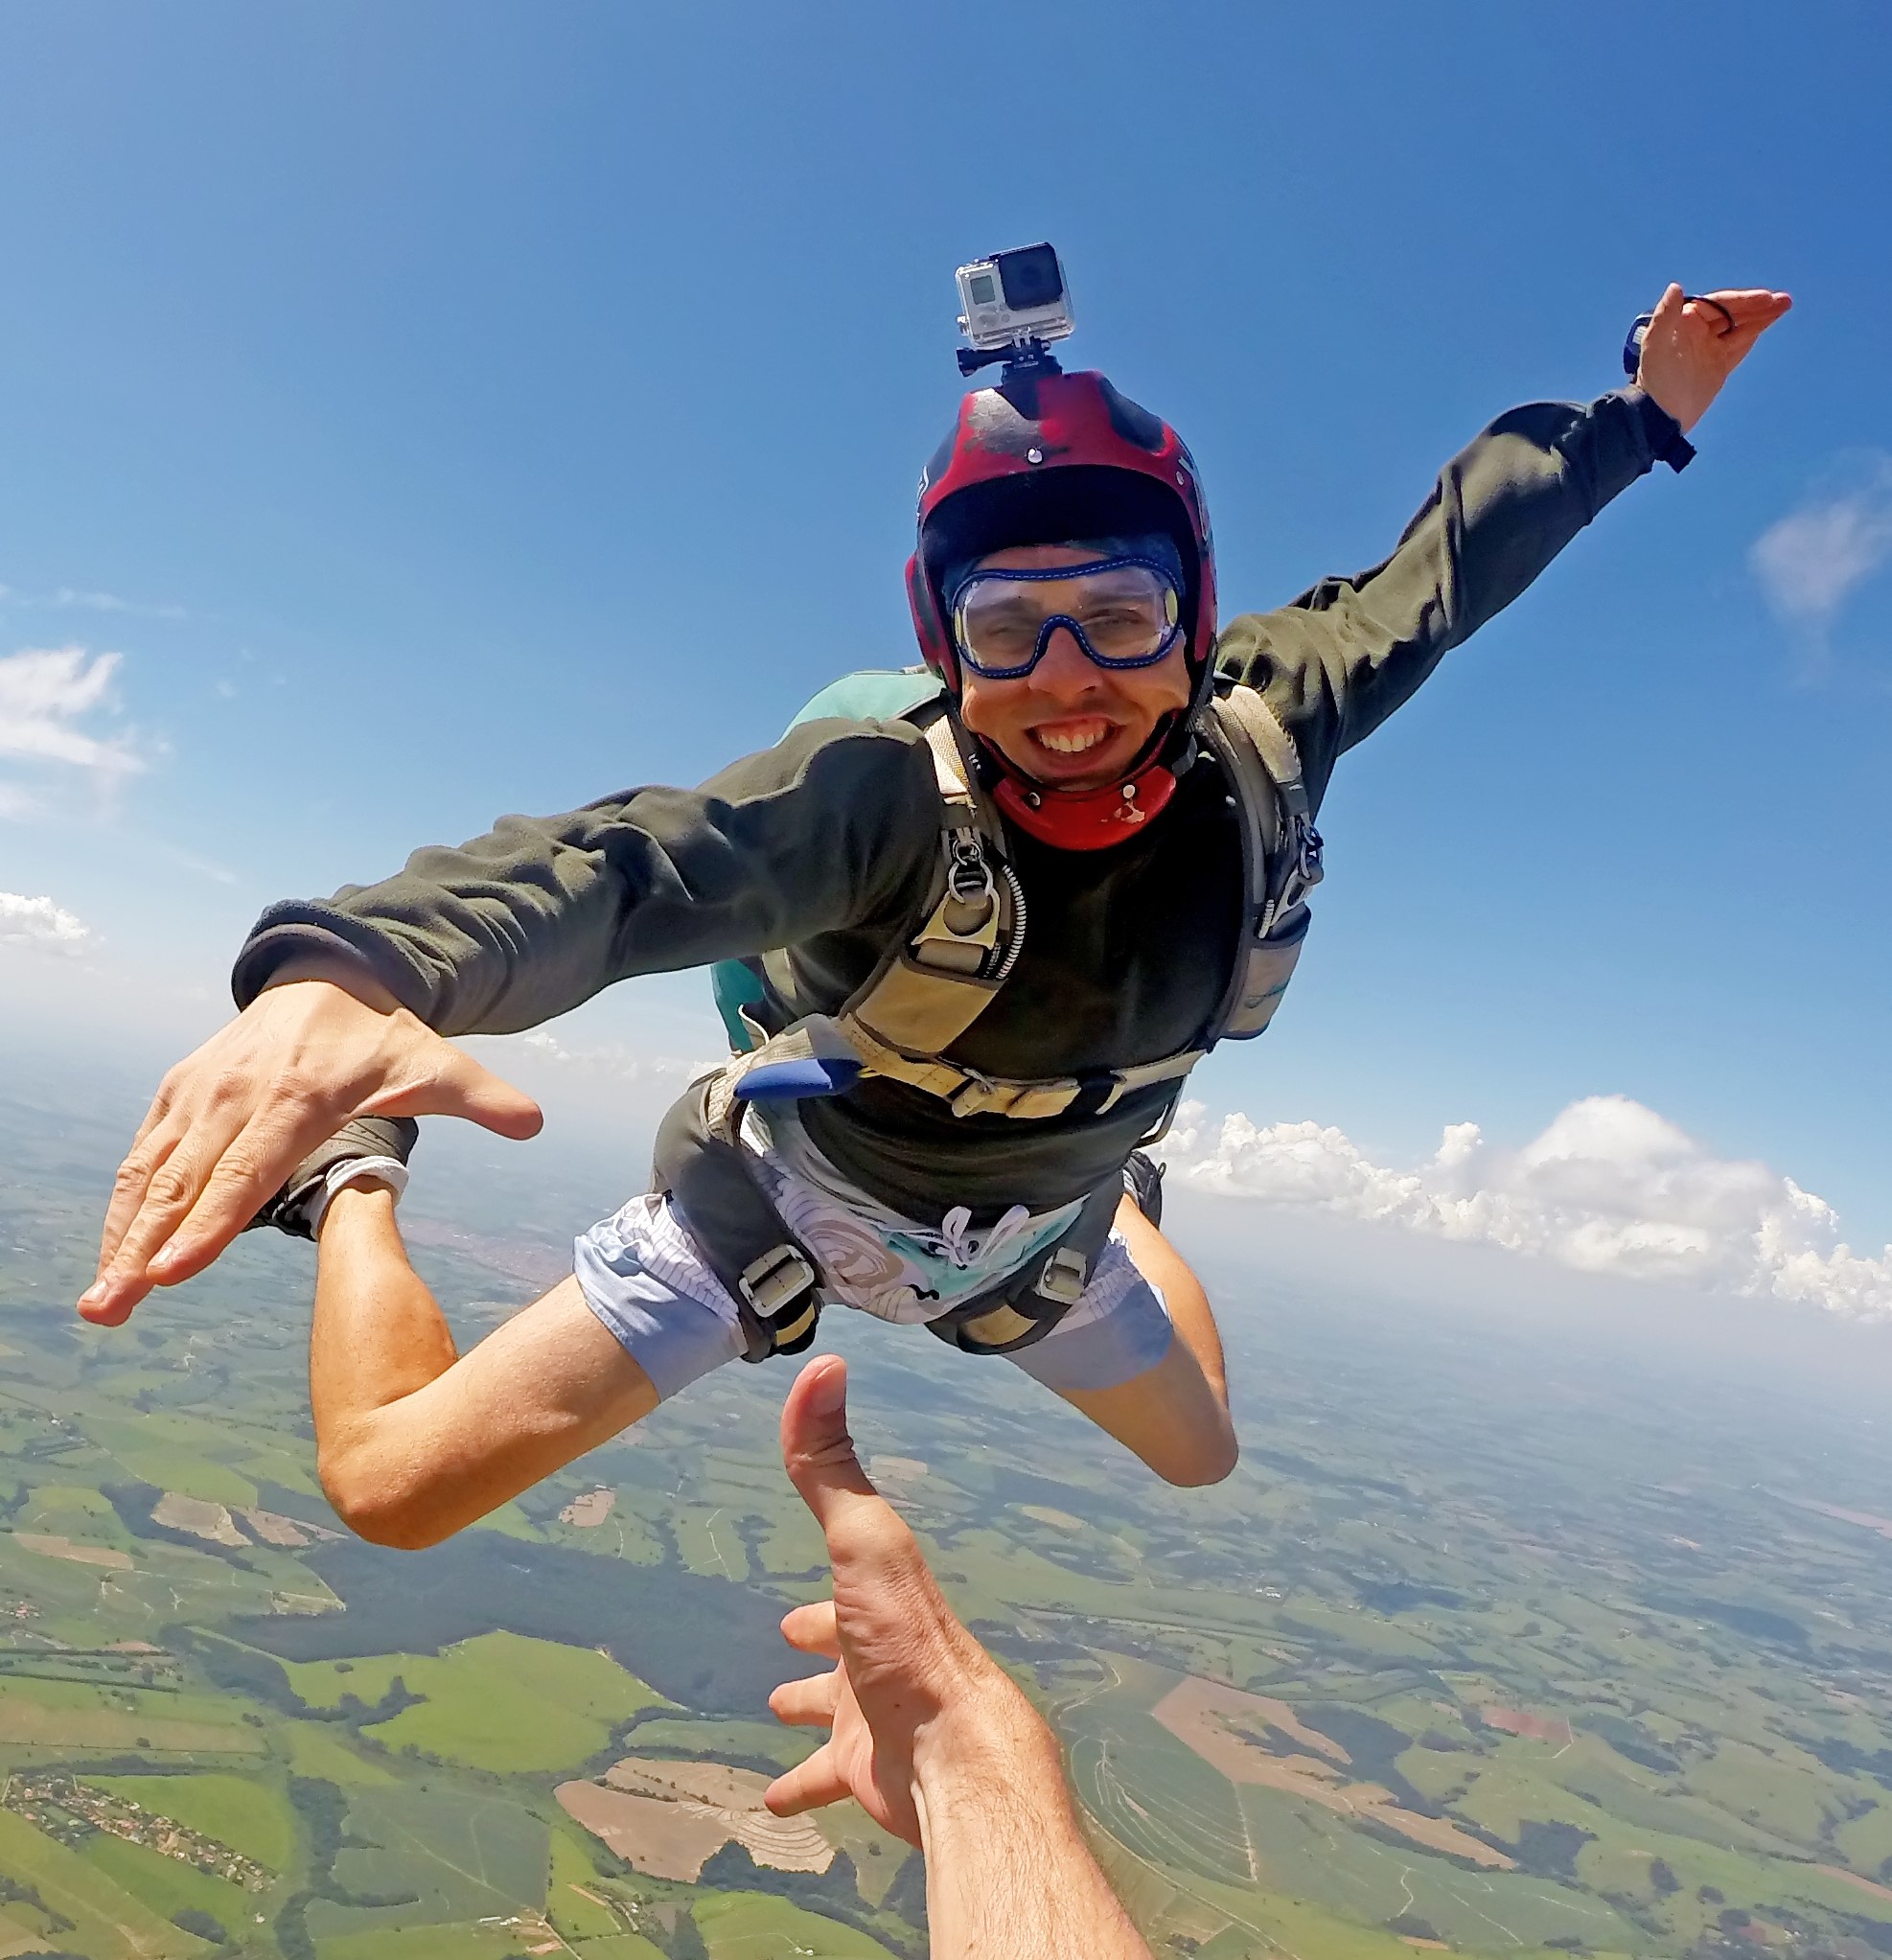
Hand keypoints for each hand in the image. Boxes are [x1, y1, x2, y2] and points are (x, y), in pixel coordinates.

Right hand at [80, 978, 541, 1325]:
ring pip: (154, 1172)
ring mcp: (201, 1091)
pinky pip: (144, 1153)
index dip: (210, 1222)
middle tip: (110, 1309)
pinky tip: (113, 1257)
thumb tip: (534, 1122)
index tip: (172, 1271)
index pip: (248, 1169)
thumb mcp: (438, 1060)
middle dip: (145, 1249)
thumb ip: (483, 1096)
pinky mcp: (178, 1091)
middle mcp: (238, 1093)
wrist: (326, 976)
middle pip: (187, 1183)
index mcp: (298, 1095)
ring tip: (100, 1303)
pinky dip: (123, 1205)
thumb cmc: (383, 1037)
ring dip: (121, 1238)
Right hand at [764, 1356, 1051, 1844]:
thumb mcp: (864, 1539)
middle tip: (788, 1631)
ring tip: (777, 1706)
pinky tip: (774, 1799)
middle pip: (843, 1639)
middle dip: (816, 1634)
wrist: (955, 1754)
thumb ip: (830, 1462)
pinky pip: (825, 1779)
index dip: (824, 1571)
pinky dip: (801, 1785)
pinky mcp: (868, 1775)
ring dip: (810, 1704)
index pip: (848, 1575)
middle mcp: (881, 1653)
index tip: (803, 1571)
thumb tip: (825, 1364)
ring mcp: (877, 1716)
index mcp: (881, 1599)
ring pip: (836, 1709)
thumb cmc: (909, 1641)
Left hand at [1636, 283, 1791, 433]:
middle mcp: (1698, 331)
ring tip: (1785, 306)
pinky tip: (1769, 322)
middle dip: (1759, 306)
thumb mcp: (1656, 345)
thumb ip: (1665, 316)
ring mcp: (1709, 348)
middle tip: (1784, 301)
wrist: (1661, 416)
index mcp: (1685, 321)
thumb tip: (1675, 287)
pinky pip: (1740, 345)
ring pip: (1740, 327)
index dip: (1744, 300)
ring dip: (1762, 317)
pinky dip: (1754, 333)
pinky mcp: (1718, 365)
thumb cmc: (1655, 380)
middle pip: (1733, 313)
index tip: (1766, 298)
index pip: (1720, 304)